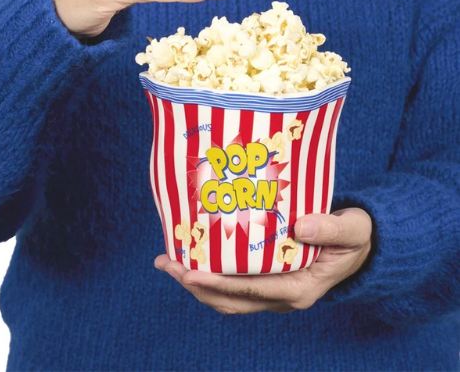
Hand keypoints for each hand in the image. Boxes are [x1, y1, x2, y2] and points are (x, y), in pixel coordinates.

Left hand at [155, 208, 371, 313]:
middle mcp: (282, 297)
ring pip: (227, 297)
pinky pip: (233, 285)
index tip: (189, 272)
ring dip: (196, 283)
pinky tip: (193, 257)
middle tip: (167, 264)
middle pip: (230, 299)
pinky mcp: (268, 282)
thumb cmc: (356, 237)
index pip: (251, 289)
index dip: (218, 282)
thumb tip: (301, 227)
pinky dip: (210, 276)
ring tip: (169, 262)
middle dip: (195, 284)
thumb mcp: (352, 230)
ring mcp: (273, 292)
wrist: (359, 246)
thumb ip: (330, 230)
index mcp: (300, 289)